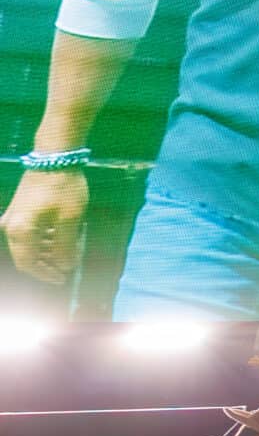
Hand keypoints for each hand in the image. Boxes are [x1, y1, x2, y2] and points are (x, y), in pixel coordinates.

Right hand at [3, 168, 87, 282]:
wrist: (54, 157)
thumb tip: (64, 266)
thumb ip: (65, 246)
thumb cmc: (63, 188)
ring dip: (46, 250)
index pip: (28, 263)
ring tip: (67, 251)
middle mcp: (10, 226)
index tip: (63, 278)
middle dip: (46, 263)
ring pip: (27, 243)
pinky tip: (60, 236)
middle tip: (65, 268)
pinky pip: (29, 231)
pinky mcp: (20, 208)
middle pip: (26, 254)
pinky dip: (43, 237)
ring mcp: (13, 216)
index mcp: (20, 232)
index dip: (45, 274)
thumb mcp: (70, 219)